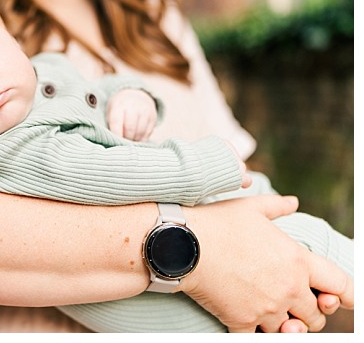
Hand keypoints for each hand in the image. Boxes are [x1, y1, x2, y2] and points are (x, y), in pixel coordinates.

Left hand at [106, 88, 157, 140]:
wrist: (135, 95)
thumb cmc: (120, 109)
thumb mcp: (111, 112)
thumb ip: (111, 125)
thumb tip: (112, 141)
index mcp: (118, 104)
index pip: (116, 121)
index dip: (116, 134)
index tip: (115, 142)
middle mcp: (132, 105)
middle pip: (130, 127)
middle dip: (126, 138)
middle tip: (123, 142)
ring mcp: (144, 110)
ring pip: (140, 131)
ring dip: (135, 140)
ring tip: (130, 140)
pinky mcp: (153, 116)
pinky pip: (148, 133)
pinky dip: (142, 139)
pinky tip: (137, 138)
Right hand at [184, 192, 352, 331]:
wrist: (184, 243)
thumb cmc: (220, 221)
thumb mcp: (252, 206)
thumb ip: (278, 207)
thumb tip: (293, 202)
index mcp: (297, 260)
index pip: (338, 284)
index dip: (345, 293)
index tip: (339, 297)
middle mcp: (287, 288)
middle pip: (316, 317)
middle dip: (309, 312)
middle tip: (295, 304)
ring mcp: (266, 309)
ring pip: (289, 332)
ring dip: (284, 325)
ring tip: (271, 311)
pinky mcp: (243, 322)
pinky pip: (258, 340)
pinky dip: (256, 334)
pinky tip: (250, 322)